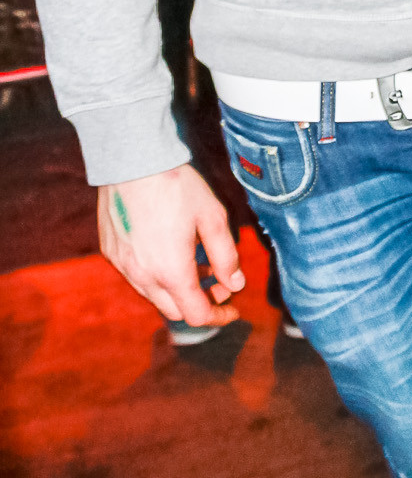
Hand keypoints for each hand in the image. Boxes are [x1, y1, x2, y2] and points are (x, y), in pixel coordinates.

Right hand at [97, 164, 244, 327]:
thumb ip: (226, 256)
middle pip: (174, 310)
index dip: (219, 316)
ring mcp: (122, 266)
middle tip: (217, 282)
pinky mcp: (111, 252)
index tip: (232, 308)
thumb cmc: (176, 187)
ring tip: (195, 263)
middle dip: (199, 303)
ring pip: (153, 295)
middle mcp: (142, 276)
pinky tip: (168, 249)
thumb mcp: (213, 218)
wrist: (131, 162)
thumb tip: (235, 284)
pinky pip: (135, 276)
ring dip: (177, 289)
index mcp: (171, 272)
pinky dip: (156, 274)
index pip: (197, 316)